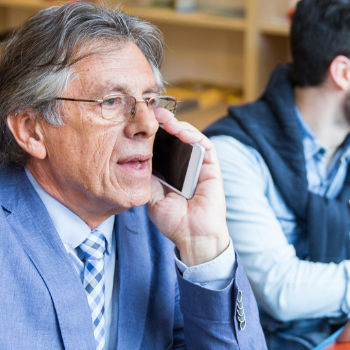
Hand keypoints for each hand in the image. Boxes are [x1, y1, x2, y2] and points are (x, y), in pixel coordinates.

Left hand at [146, 107, 229, 265]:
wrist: (192, 237)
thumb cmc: (174, 222)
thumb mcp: (152, 197)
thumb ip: (149, 178)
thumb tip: (138, 159)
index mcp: (172, 172)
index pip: (164, 147)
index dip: (155, 133)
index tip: (141, 122)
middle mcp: (186, 166)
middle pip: (177, 138)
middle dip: (166, 123)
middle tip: (152, 112)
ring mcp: (199, 166)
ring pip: (191, 138)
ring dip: (179, 125)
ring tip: (166, 120)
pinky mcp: (212, 168)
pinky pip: (205, 146)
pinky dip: (194, 136)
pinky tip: (181, 132)